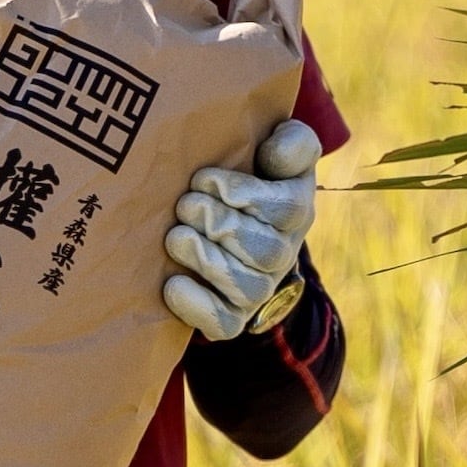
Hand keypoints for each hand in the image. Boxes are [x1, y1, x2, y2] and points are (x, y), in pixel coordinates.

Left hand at [162, 118, 321, 339]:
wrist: (232, 225)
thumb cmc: (248, 177)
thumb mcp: (276, 150)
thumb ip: (291, 143)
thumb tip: (276, 151)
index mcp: (295, 208)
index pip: (287, 209)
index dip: (244, 195)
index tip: (204, 179)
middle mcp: (283, 252)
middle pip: (265, 250)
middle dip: (219, 223)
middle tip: (185, 204)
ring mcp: (260, 287)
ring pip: (246, 286)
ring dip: (206, 259)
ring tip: (175, 237)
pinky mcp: (233, 314)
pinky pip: (224, 323)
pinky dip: (197, 306)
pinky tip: (172, 284)